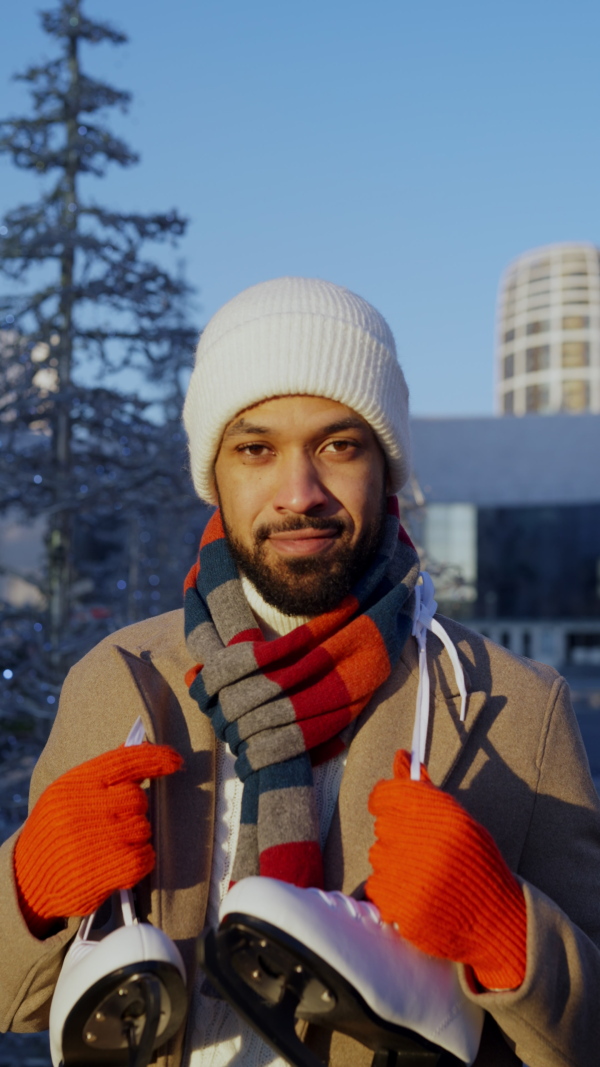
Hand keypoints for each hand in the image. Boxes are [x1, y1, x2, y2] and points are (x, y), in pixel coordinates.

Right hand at [14, 743, 182, 936]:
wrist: (27, 882)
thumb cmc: (54, 833)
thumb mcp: (66, 795)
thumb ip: (100, 775)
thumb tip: (139, 746)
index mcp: (72, 785)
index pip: (124, 761)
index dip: (155, 758)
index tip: (176, 760)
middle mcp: (81, 810)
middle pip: (137, 798)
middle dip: (135, 809)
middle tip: (116, 822)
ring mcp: (93, 842)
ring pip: (143, 827)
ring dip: (136, 836)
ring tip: (113, 844)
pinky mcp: (103, 872)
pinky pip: (145, 857)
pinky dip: (141, 859)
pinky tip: (122, 861)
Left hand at [366, 750, 526, 990]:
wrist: (496, 921)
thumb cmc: (477, 865)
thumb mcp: (459, 821)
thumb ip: (425, 790)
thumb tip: (401, 757)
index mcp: (440, 815)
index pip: (385, 794)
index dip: (387, 800)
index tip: (392, 807)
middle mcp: (422, 841)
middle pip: (382, 825)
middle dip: (399, 835)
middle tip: (425, 851)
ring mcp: (407, 875)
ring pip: (377, 856)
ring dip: (394, 864)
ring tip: (425, 876)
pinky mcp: (398, 905)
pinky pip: (376, 887)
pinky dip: (391, 892)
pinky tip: (418, 895)